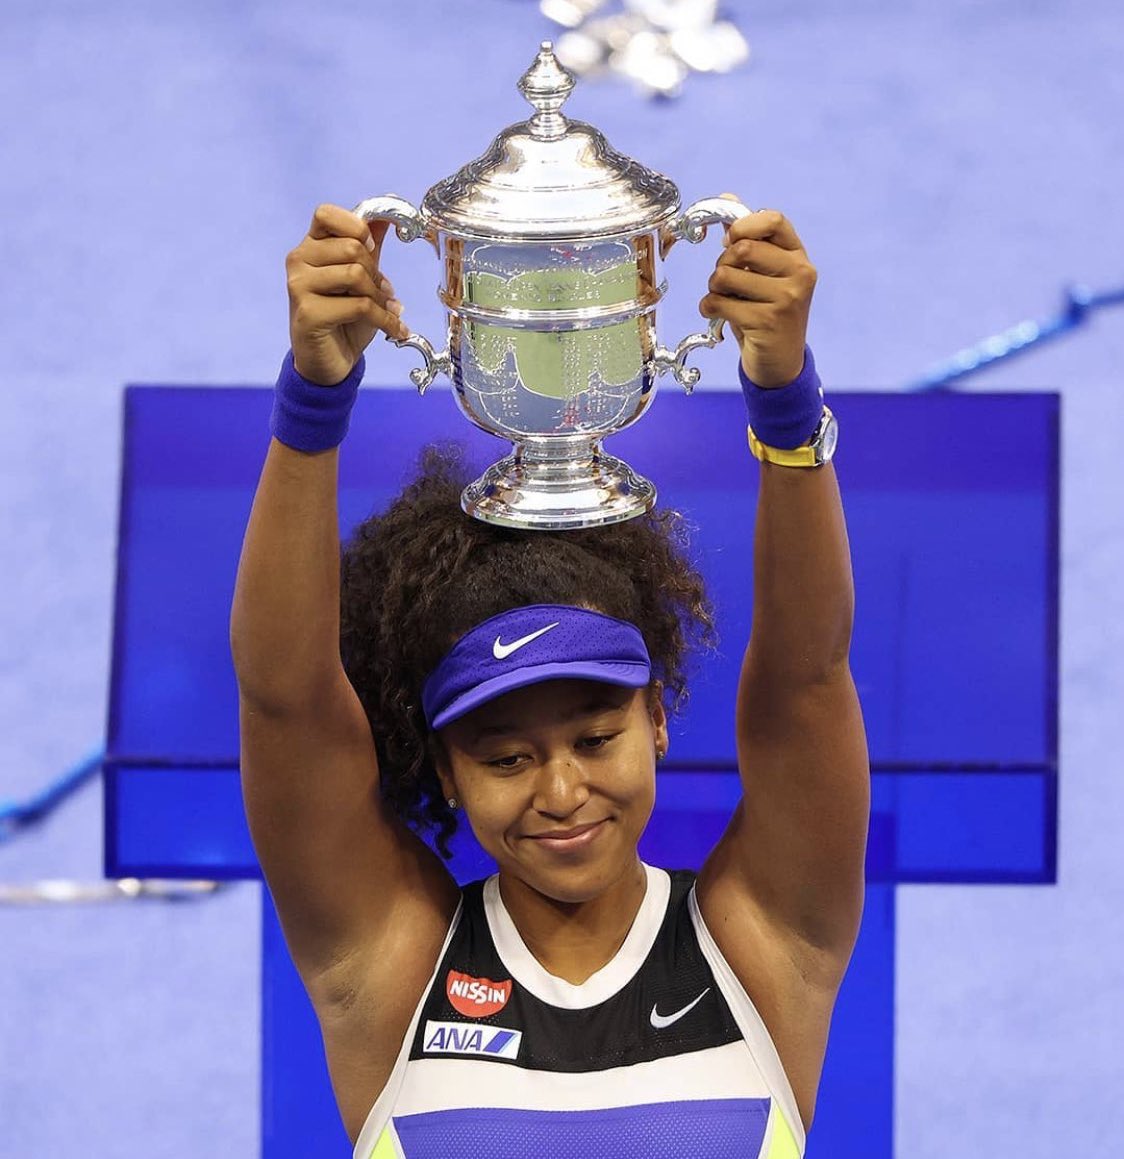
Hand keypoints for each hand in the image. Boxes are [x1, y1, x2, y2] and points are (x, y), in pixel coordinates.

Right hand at [286, 203, 408, 385]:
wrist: (328, 362)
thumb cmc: (343, 320)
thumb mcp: (361, 280)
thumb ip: (369, 249)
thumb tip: (385, 218)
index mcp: (310, 246)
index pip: (326, 214)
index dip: (356, 226)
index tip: (372, 249)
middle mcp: (298, 261)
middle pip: (352, 247)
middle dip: (376, 273)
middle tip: (384, 293)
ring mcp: (299, 286)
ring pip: (356, 275)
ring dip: (380, 297)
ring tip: (387, 310)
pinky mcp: (308, 313)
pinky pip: (359, 306)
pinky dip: (385, 319)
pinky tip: (394, 330)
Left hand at [699, 208, 816, 388]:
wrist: (779, 362)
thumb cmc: (765, 312)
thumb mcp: (760, 274)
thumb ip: (746, 237)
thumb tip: (728, 196)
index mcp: (798, 255)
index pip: (772, 219)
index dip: (742, 226)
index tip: (730, 243)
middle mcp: (800, 273)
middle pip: (741, 247)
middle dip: (722, 264)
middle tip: (726, 282)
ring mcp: (788, 298)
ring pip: (725, 275)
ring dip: (714, 290)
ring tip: (726, 301)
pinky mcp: (769, 321)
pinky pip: (719, 303)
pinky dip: (709, 309)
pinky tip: (718, 317)